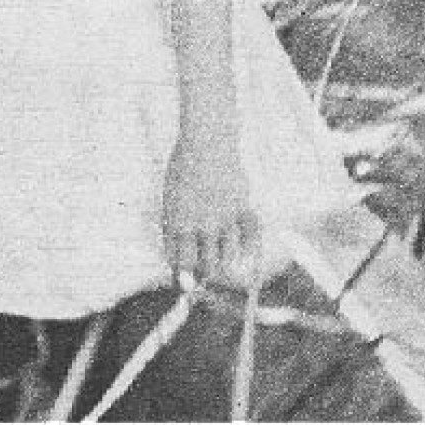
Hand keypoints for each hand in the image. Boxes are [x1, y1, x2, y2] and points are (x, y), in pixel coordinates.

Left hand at [163, 131, 259, 288]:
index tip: (184, 282)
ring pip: (227, 259)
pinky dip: (250, 253)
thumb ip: (176, 228)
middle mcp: (201, 222)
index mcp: (178, 218)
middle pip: (206, 266)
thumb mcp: (172, 198)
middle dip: (204, 276)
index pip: (180, 260)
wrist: (207, 142)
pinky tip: (245, 258)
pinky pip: (251, 241)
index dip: (182, 276)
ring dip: (223, 266)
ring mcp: (224, 217)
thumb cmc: (185, 170)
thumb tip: (181, 263)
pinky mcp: (244, 209)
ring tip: (219, 263)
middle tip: (205, 276)